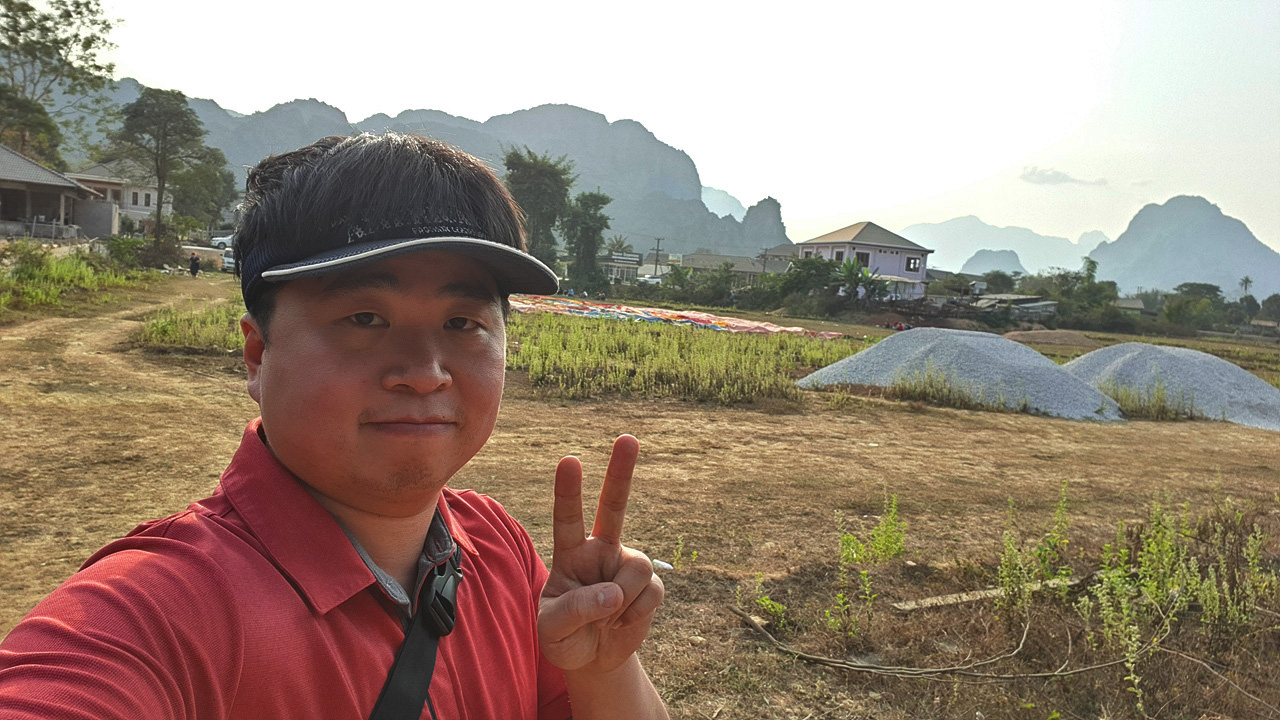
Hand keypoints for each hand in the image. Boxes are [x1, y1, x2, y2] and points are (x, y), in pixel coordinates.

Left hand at [538, 435, 664, 673]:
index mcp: (569, 554)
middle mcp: (600, 551)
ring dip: (624, 600)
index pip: (567, 519)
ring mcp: (626, 565)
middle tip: (628, 438)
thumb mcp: (551, 631)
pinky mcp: (650, 586)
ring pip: (638, 566)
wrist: (593, 660)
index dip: (568, 491)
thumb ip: (574, 610)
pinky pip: (651, 593)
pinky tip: (623, 623)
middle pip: (613, 506)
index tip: (569, 460)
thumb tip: (613, 592)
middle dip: (621, 473)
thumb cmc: (564, 638)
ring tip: (609, 618)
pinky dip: (636, 615)